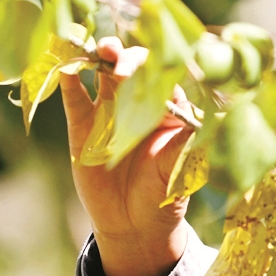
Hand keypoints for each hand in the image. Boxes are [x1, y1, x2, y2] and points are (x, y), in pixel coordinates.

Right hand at [60, 37, 192, 275]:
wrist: (133, 225)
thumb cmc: (163, 196)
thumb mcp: (179, 172)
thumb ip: (186, 145)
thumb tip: (206, 123)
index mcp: (169, 109)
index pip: (165, 77)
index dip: (158, 68)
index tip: (151, 71)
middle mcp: (139, 102)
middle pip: (134, 67)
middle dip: (130, 58)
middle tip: (121, 62)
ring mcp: (109, 111)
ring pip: (105, 74)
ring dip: (103, 57)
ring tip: (101, 50)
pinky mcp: (83, 126)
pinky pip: (76, 99)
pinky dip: (71, 82)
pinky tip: (68, 69)